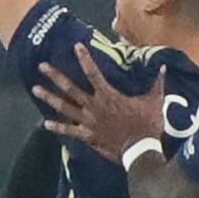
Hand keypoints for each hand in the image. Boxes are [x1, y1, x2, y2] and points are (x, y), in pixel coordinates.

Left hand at [33, 46, 168, 161]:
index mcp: (109, 95)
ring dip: (49, 97)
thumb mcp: (154, 102)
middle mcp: (94, 106)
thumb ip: (157, 84)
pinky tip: (46, 124)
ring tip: (35, 88)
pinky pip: (70, 131)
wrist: (140, 151)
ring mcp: (88, 121)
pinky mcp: (87, 136)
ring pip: (64, 107)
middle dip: (55, 76)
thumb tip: (163, 67)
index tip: (76, 46)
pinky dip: (58, 127)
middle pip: (70, 88)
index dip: (84, 59)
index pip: (94, 73)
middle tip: (42, 66)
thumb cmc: (147, 125)